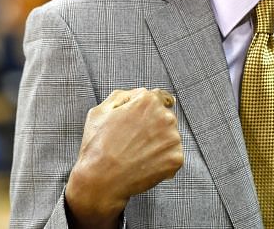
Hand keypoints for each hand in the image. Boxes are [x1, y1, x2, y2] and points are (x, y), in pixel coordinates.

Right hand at [65, 88, 183, 228]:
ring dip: (158, 145)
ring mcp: (173, 138)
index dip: (149, 110)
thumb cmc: (97, 146)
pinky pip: (172, 156)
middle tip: (133, 142)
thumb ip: (123, 96)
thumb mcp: (100, 110)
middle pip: (166, 118)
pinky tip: (144, 165)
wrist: (100, 181)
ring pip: (170, 138)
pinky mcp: (176, 158)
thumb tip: (141, 93)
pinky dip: (162, 162)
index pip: (161, 98)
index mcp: (148, 101)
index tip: (143, 121)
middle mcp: (165, 116)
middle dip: (154, 127)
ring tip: (137, 155)